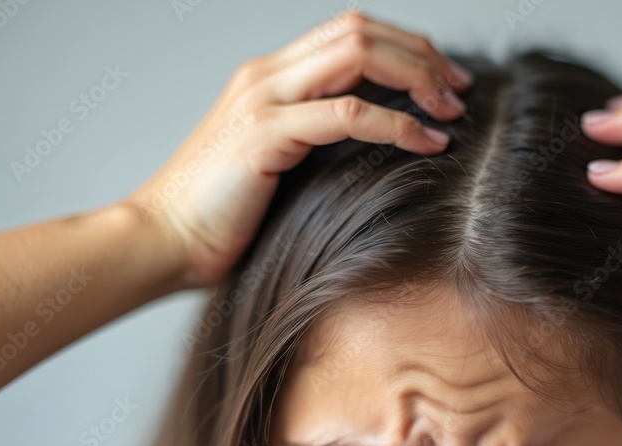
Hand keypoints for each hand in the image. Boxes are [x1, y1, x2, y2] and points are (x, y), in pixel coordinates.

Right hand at [125, 10, 472, 288]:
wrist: (162, 240)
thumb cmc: (219, 213)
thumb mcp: (276, 162)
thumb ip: (314, 138)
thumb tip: (374, 142)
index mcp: (271, 76)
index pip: (350, 32)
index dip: (406, 47)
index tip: (443, 82)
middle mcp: (267, 74)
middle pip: (361, 31)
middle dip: (421, 54)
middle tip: (458, 91)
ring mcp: (264, 98)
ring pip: (359, 55)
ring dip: (417, 79)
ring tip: (450, 112)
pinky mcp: (265, 134)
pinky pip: (347, 114)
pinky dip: (398, 125)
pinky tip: (427, 143)